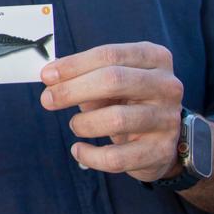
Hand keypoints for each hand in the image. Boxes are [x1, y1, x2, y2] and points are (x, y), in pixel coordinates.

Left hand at [39, 42, 184, 181]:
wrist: (162, 138)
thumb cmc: (129, 100)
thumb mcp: (113, 81)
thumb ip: (85, 75)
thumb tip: (51, 77)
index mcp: (155, 58)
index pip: (110, 55)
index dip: (74, 65)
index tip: (47, 75)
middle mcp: (167, 86)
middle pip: (114, 80)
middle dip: (73, 90)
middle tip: (47, 99)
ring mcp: (167, 119)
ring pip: (116, 119)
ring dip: (84, 123)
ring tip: (75, 125)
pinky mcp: (160, 152)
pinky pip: (117, 157)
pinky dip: (90, 156)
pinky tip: (78, 150)